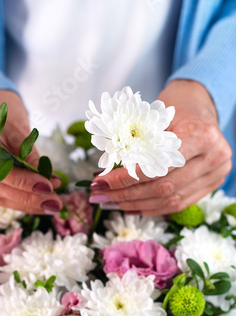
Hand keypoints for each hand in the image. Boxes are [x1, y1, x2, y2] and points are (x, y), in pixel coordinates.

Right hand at [0, 90, 62, 213]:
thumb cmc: (1, 112)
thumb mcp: (18, 128)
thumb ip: (29, 155)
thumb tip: (49, 184)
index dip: (20, 181)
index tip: (47, 186)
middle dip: (26, 197)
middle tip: (55, 202)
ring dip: (24, 203)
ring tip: (50, 204)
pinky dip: (15, 199)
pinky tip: (36, 202)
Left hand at [89, 80, 231, 214]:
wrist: (201, 107)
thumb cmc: (175, 108)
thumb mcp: (155, 118)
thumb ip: (136, 144)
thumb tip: (105, 173)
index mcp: (201, 135)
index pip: (158, 165)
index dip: (127, 178)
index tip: (101, 181)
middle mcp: (214, 157)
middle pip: (164, 187)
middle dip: (126, 194)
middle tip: (100, 195)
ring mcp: (215, 174)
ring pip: (170, 200)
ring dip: (136, 204)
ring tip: (111, 202)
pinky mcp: (211, 185)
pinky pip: (178, 204)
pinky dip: (151, 208)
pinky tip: (130, 208)